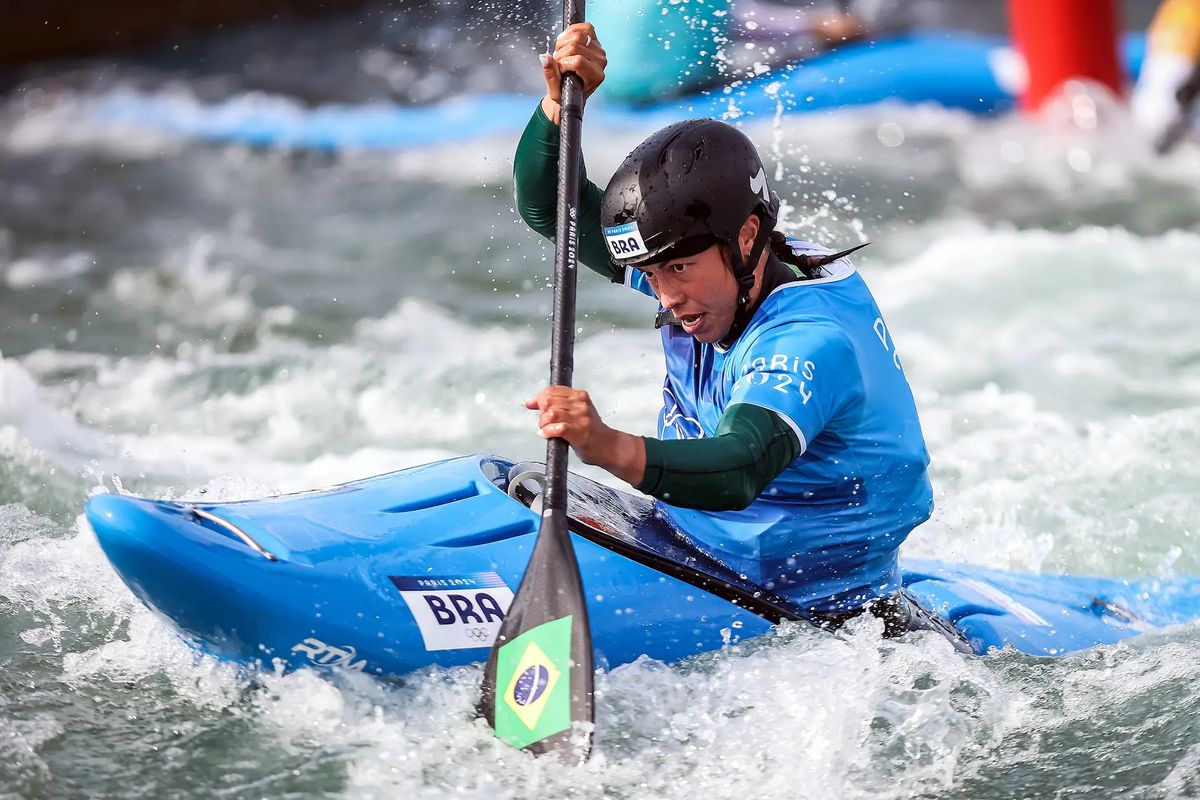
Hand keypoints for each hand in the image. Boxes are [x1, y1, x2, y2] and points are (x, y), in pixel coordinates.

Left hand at [526, 385, 644, 484]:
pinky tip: (547, 435)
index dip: (539, 398)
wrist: (608, 446)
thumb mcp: (576, 412)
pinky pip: (556, 428)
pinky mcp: (579, 432)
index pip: (552, 390)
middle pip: (549, 401)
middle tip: (545, 422)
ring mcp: (580, 418)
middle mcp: (580, 405)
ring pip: (551, 414)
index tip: (533, 405)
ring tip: (547, 429)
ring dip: (544, 423)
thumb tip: (531, 402)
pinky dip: (547, 432)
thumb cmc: (591, 431)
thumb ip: (556, 405)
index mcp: (580, 396)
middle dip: (541, 412)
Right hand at [540, 22, 606, 123]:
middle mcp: (600, 62)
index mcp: (595, 77)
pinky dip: (571, 31)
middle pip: (576, 46)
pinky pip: (586, 27)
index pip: (578, 61)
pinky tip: (565, 41)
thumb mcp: (555, 90)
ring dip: (563, 42)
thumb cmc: (566, 93)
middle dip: (560, 52)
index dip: (563, 62)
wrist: (573, 91)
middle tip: (557, 61)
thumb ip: (550, 74)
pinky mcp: (595, 41)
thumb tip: (545, 57)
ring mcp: (599, 50)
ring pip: (578, 35)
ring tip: (561, 52)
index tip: (559, 69)